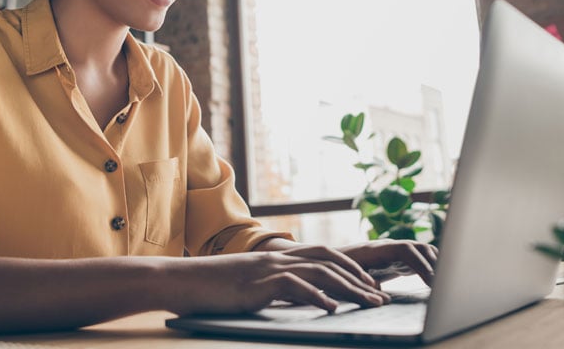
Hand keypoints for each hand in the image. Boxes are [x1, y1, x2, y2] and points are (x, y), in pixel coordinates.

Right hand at [169, 246, 389, 315]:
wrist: (182, 280)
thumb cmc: (212, 287)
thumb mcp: (249, 284)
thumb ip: (273, 287)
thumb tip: (296, 298)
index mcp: (278, 257)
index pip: (325, 255)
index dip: (351, 267)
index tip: (370, 284)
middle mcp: (278, 258)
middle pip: (330, 263)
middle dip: (360, 280)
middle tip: (381, 297)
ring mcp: (269, 269)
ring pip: (320, 273)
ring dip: (349, 290)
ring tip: (369, 305)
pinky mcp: (258, 284)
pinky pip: (294, 287)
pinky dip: (317, 297)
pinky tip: (332, 309)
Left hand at [338, 239, 437, 284]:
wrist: (328, 264)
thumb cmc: (335, 273)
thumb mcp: (346, 279)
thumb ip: (361, 283)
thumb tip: (375, 288)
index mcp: (376, 250)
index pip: (405, 250)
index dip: (421, 264)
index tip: (432, 281)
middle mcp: (388, 247)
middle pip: (419, 248)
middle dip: (435, 264)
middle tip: (445, 286)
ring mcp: (394, 252)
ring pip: (422, 251)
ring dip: (436, 264)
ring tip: (445, 283)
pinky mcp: (397, 260)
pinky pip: (420, 259)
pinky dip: (432, 266)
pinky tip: (437, 282)